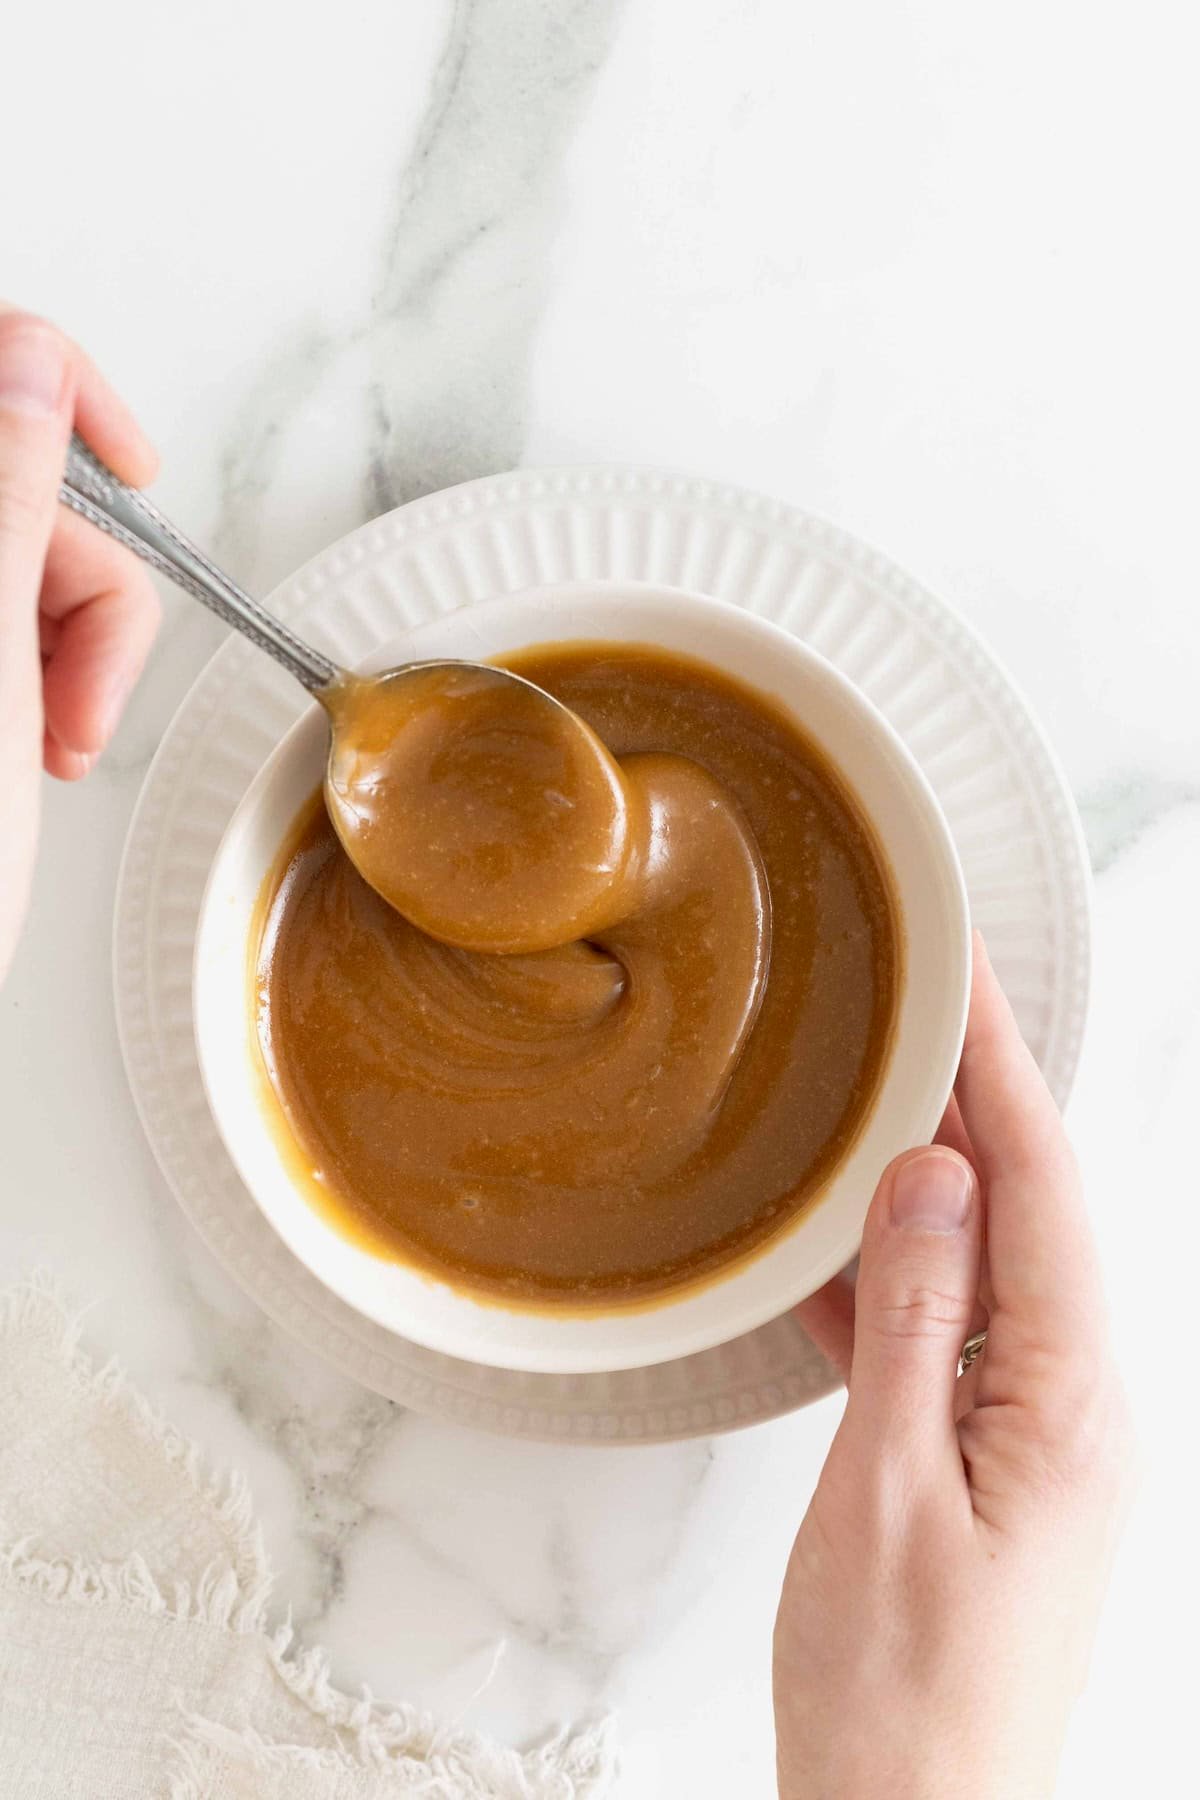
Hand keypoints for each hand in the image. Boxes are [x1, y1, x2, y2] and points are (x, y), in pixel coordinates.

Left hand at [0, 308, 158, 981]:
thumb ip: (2, 490)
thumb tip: (28, 358)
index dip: (57, 386)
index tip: (130, 461)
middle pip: (15, 478)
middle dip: (78, 582)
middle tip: (67, 697)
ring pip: (30, 558)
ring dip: (73, 648)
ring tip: (49, 745)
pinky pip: (20, 623)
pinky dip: (50, 678)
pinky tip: (34, 746)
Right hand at [774, 937, 1134, 1798]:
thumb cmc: (901, 1693)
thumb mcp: (888, 1488)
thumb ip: (917, 1318)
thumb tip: (933, 1175)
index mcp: (1071, 1401)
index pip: (1042, 1186)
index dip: (1000, 1067)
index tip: (963, 974)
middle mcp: (1074, 1407)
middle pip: (1032, 1211)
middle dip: (979, 1098)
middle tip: (921, 1004)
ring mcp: (1034, 1440)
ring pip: (989, 1266)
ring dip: (937, 1177)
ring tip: (881, 1094)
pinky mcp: (986, 1469)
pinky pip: (951, 1336)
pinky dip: (901, 1275)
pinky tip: (848, 1247)